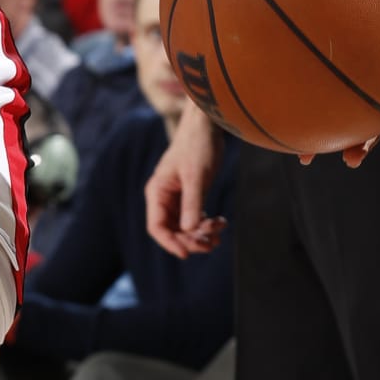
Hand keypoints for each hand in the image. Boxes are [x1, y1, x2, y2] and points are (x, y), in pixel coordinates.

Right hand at [145, 108, 226, 257]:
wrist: (207, 125)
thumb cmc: (198, 146)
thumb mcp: (196, 176)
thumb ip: (192, 203)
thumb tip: (189, 229)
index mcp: (157, 192)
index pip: (157, 227)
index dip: (170, 243)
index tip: (187, 254)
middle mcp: (164, 197)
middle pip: (172, 230)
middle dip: (191, 239)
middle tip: (212, 243)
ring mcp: (177, 197)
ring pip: (186, 226)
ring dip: (202, 233)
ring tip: (221, 230)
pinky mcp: (191, 194)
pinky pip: (196, 217)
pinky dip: (207, 223)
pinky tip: (222, 222)